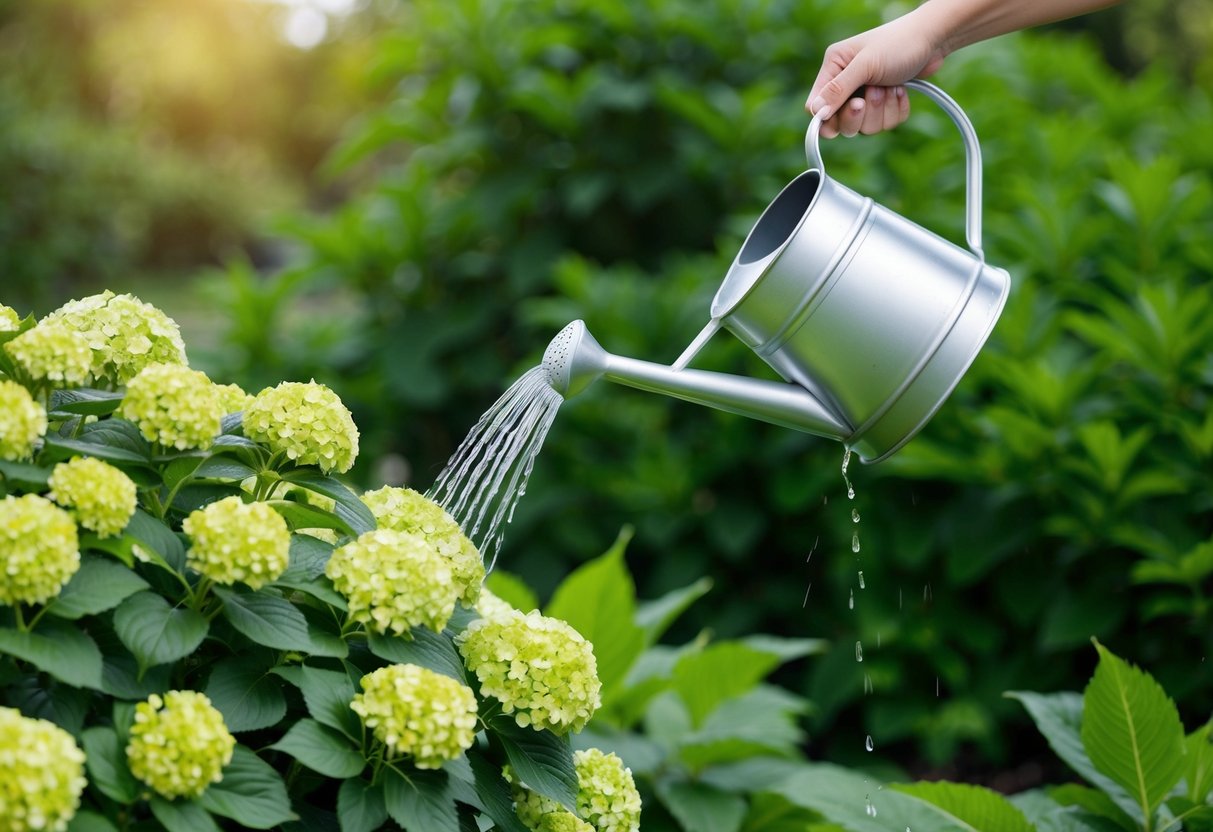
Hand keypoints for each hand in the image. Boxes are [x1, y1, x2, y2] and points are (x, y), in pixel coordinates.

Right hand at [806, 10, 947, 137]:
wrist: (933, 39)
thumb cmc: (898, 43)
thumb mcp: (866, 65)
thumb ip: (839, 89)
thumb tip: (817, 113)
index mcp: (833, 68)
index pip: (815, 106)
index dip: (828, 117)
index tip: (852, 108)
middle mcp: (846, 84)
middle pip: (840, 124)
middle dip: (862, 114)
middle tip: (874, 92)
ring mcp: (865, 96)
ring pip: (865, 127)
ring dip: (882, 109)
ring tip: (891, 85)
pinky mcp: (884, 105)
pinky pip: (885, 125)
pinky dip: (896, 110)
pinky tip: (900, 90)